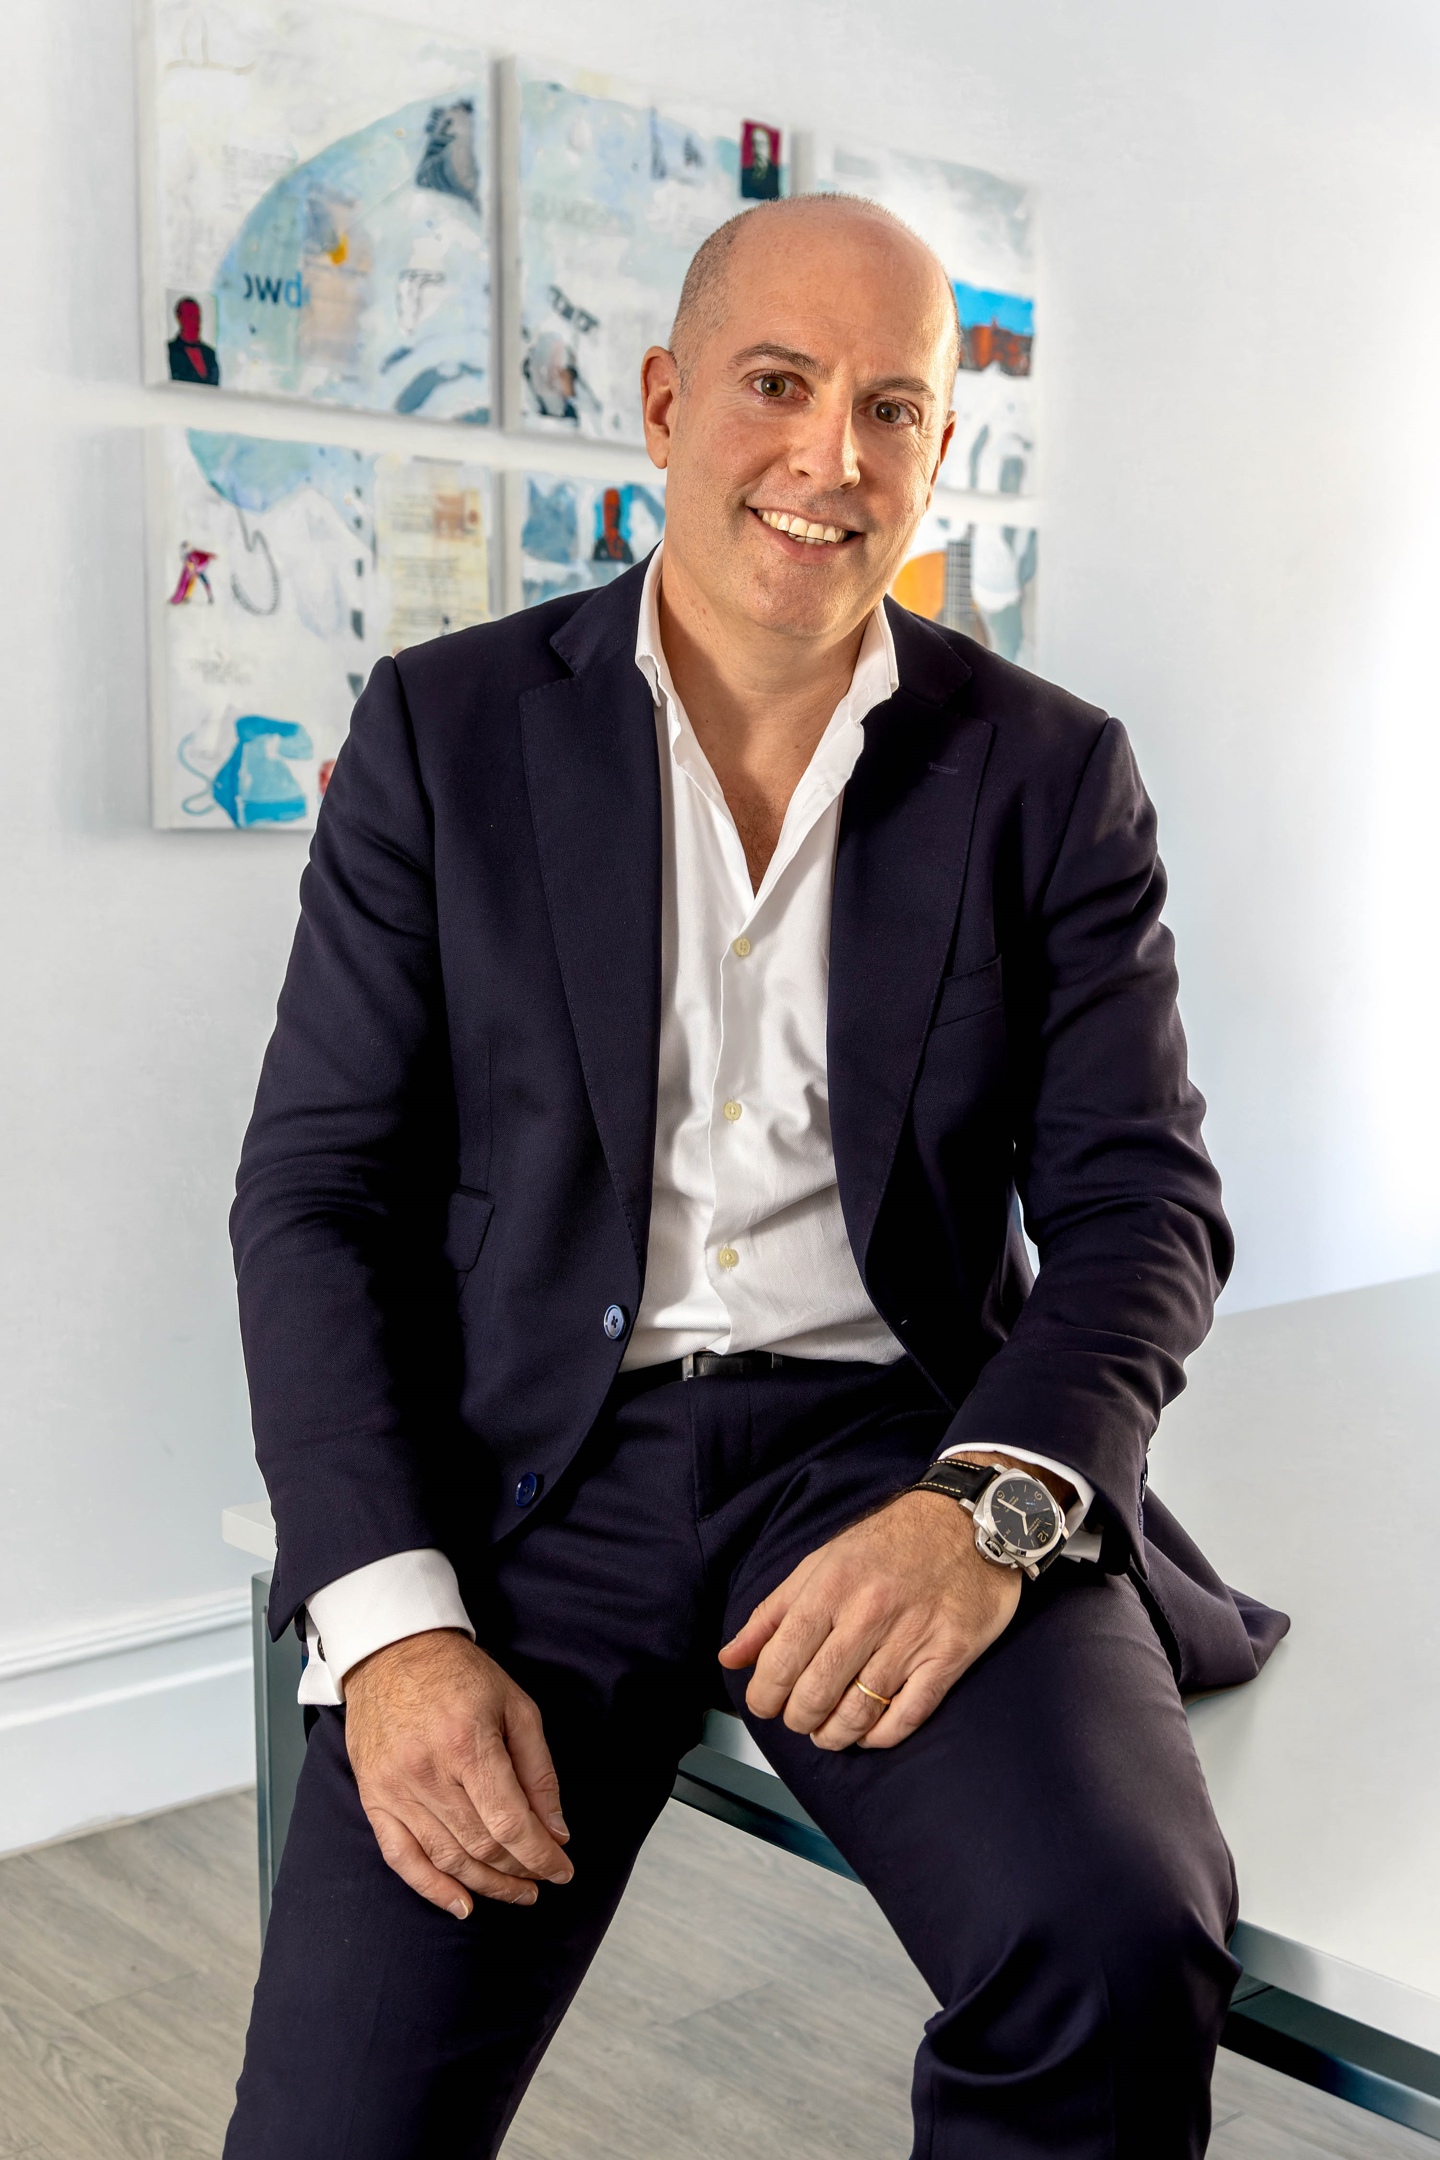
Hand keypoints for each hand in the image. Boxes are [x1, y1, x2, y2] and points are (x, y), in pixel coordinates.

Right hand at [342, 1629, 571, 1917]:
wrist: (391, 1650)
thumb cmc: (460, 1674)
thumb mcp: (516, 1706)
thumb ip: (539, 1771)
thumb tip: (556, 1830)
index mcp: (469, 1744)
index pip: (510, 1823)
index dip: (541, 1856)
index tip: (563, 1871)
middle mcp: (428, 1773)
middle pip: (481, 1845)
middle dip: (519, 1871)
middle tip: (542, 1879)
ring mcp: (396, 1789)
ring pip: (447, 1858)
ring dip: (486, 1884)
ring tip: (516, 1892)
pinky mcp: (374, 1798)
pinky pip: (401, 1857)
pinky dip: (432, 1888)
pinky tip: (462, 1905)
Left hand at [718, 1490, 1021, 1750]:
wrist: (966, 1521)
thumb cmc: (889, 1542)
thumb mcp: (822, 1562)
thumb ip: (772, 1613)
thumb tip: (731, 1657)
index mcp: (832, 1585)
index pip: (782, 1657)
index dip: (765, 1693)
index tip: (764, 1703)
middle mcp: (869, 1611)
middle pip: (817, 1692)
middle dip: (798, 1718)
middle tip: (798, 1718)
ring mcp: (912, 1636)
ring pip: (859, 1712)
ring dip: (835, 1734)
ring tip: (828, 1731)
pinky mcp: (949, 1655)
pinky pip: (907, 1715)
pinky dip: (881, 1736)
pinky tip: (869, 1732)